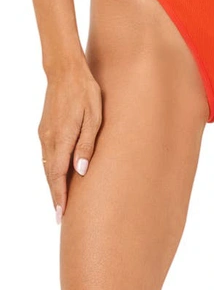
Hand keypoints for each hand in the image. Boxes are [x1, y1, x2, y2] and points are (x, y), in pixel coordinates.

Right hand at [38, 64, 102, 223]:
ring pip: (47, 166)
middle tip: (60, 217)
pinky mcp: (45, 129)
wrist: (65, 71)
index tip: (61, 215)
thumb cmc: (85, 92)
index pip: (58, 175)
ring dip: (52, 185)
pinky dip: (51, 170)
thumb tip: (81, 171)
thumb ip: (87, 144)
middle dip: (55, 196)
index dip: (59, 196)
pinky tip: (57, 177)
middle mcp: (49, 139)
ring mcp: (44, 134)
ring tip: (60, 202)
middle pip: (50, 174)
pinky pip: (47, 156)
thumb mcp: (94, 116)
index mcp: (62, 137)